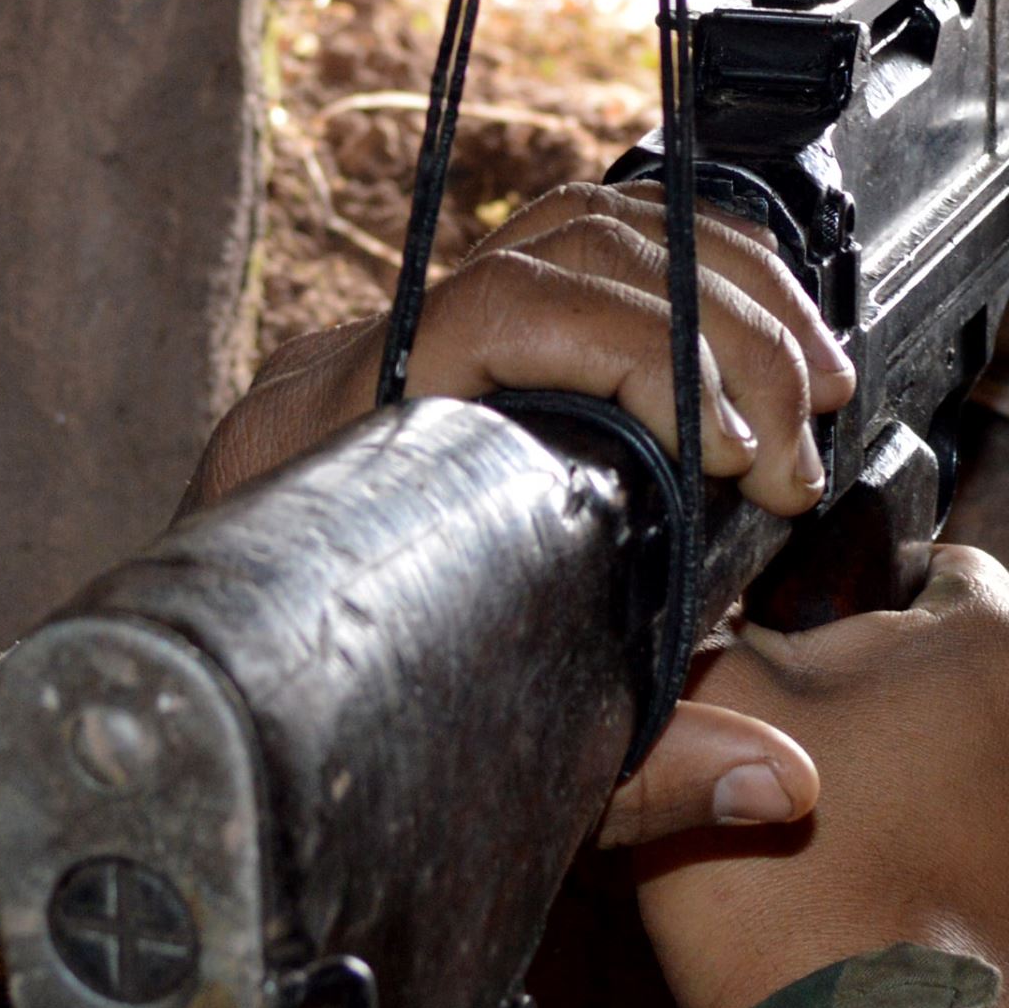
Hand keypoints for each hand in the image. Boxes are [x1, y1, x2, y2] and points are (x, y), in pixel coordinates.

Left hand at [178, 183, 857, 852]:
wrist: (193, 732)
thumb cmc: (311, 747)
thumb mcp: (468, 779)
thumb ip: (632, 780)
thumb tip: (782, 782)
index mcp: (331, 443)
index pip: (497, 310)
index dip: (642, 355)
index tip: (740, 456)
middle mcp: (354, 365)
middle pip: (561, 247)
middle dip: (720, 329)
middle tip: (799, 441)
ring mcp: (397, 337)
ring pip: (574, 225)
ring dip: (725, 284)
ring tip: (815, 383)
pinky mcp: (442, 338)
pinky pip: (572, 242)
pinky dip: (689, 263)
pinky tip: (764, 321)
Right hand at [628, 545, 1008, 1007]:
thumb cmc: (785, 875)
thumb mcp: (719, 699)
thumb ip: (750, 631)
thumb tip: (763, 625)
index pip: (943, 573)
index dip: (860, 610)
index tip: (805, 666)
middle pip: (975, 687)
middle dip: (901, 712)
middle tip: (804, 769)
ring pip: (997, 786)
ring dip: (935, 800)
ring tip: (841, 858)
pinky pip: (1008, 884)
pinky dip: (955, 889)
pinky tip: (880, 923)